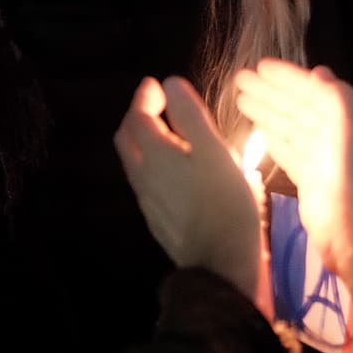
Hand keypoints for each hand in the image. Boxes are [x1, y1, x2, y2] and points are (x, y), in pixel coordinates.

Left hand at [115, 76, 270, 315]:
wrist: (221, 268)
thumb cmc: (223, 204)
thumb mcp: (213, 151)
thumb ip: (190, 115)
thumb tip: (169, 84)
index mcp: (154, 155)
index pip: (138, 116)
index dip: (146, 96)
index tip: (159, 85)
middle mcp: (143, 178)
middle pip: (128, 139)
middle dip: (139, 117)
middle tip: (159, 106)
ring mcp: (149, 203)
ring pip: (137, 163)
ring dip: (147, 142)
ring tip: (171, 135)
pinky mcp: (161, 221)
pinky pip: (150, 184)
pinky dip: (157, 165)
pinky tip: (180, 171)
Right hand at [235, 59, 352, 350]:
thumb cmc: (352, 176)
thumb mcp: (347, 126)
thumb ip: (333, 97)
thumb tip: (318, 73)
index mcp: (352, 118)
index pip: (315, 89)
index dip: (288, 77)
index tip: (260, 66)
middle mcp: (338, 134)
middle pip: (299, 106)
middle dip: (271, 92)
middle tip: (240, 79)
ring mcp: (323, 158)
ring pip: (290, 126)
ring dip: (267, 111)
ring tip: (240, 98)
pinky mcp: (310, 179)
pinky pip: (289, 150)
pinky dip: (273, 137)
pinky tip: (257, 128)